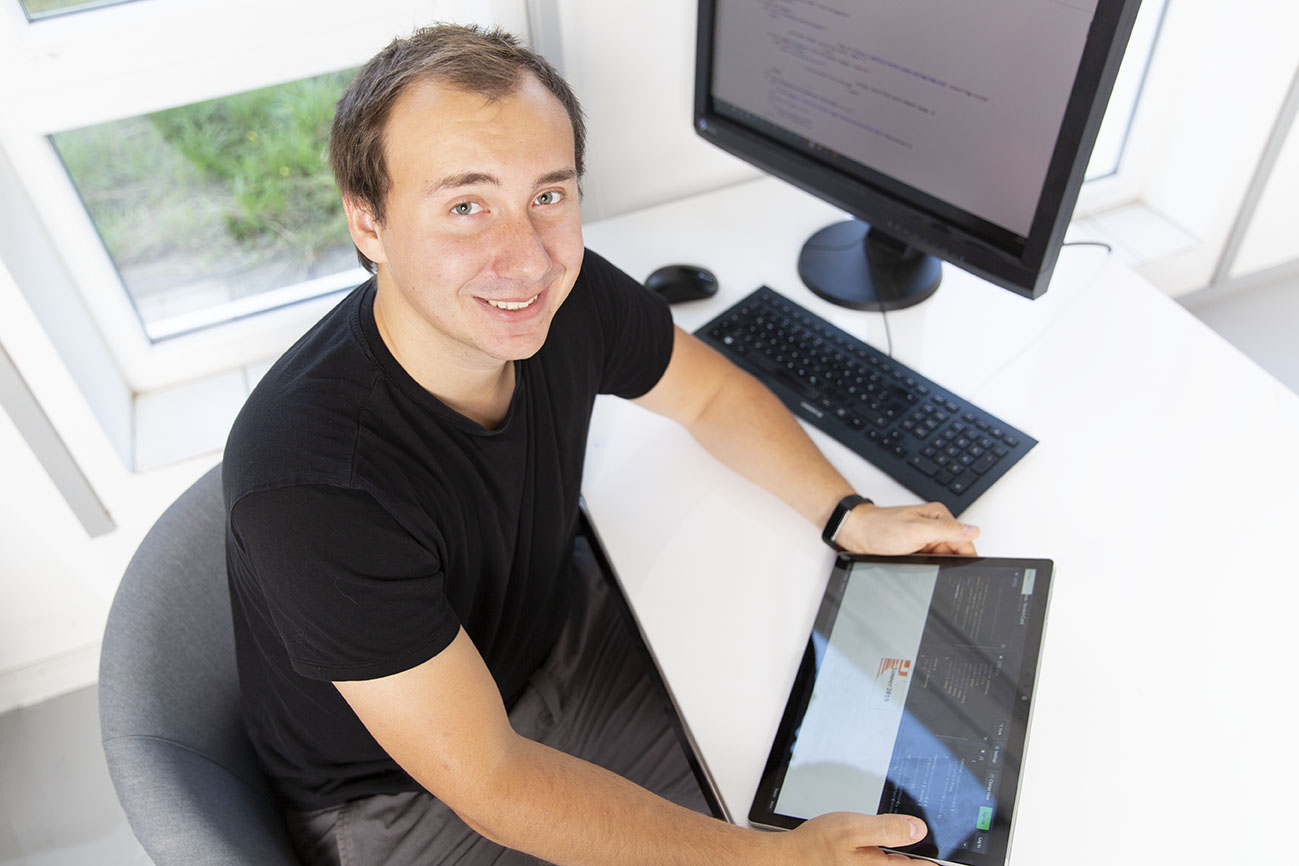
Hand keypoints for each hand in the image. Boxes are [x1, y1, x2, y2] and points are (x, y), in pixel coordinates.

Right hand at [779, 812, 927, 863]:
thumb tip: (919, 829)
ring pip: (896, 865)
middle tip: (926, 844)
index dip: (935, 858)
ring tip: (904, 843)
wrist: (792, 858)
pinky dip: (889, 857)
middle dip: (917, 856)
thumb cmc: (818, 844)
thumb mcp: (853, 828)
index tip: (945, 850)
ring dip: (902, 856)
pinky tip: (882, 847)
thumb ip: (887, 829)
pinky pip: (884, 864)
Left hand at [838, 501, 978, 555]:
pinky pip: (931, 561)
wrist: (857, 534)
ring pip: (944, 558)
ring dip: (938, 565)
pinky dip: (928, 566)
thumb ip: (946, 530)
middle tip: (935, 567)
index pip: (965, 539)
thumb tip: (973, 531)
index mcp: (939, 516)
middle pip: (956, 551)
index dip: (967, 556)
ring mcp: (926, 538)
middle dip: (950, 562)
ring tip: (921, 564)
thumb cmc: (880, 528)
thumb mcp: (916, 530)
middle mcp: (935, 526)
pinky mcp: (918, 549)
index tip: (964, 569)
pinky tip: (918, 567)